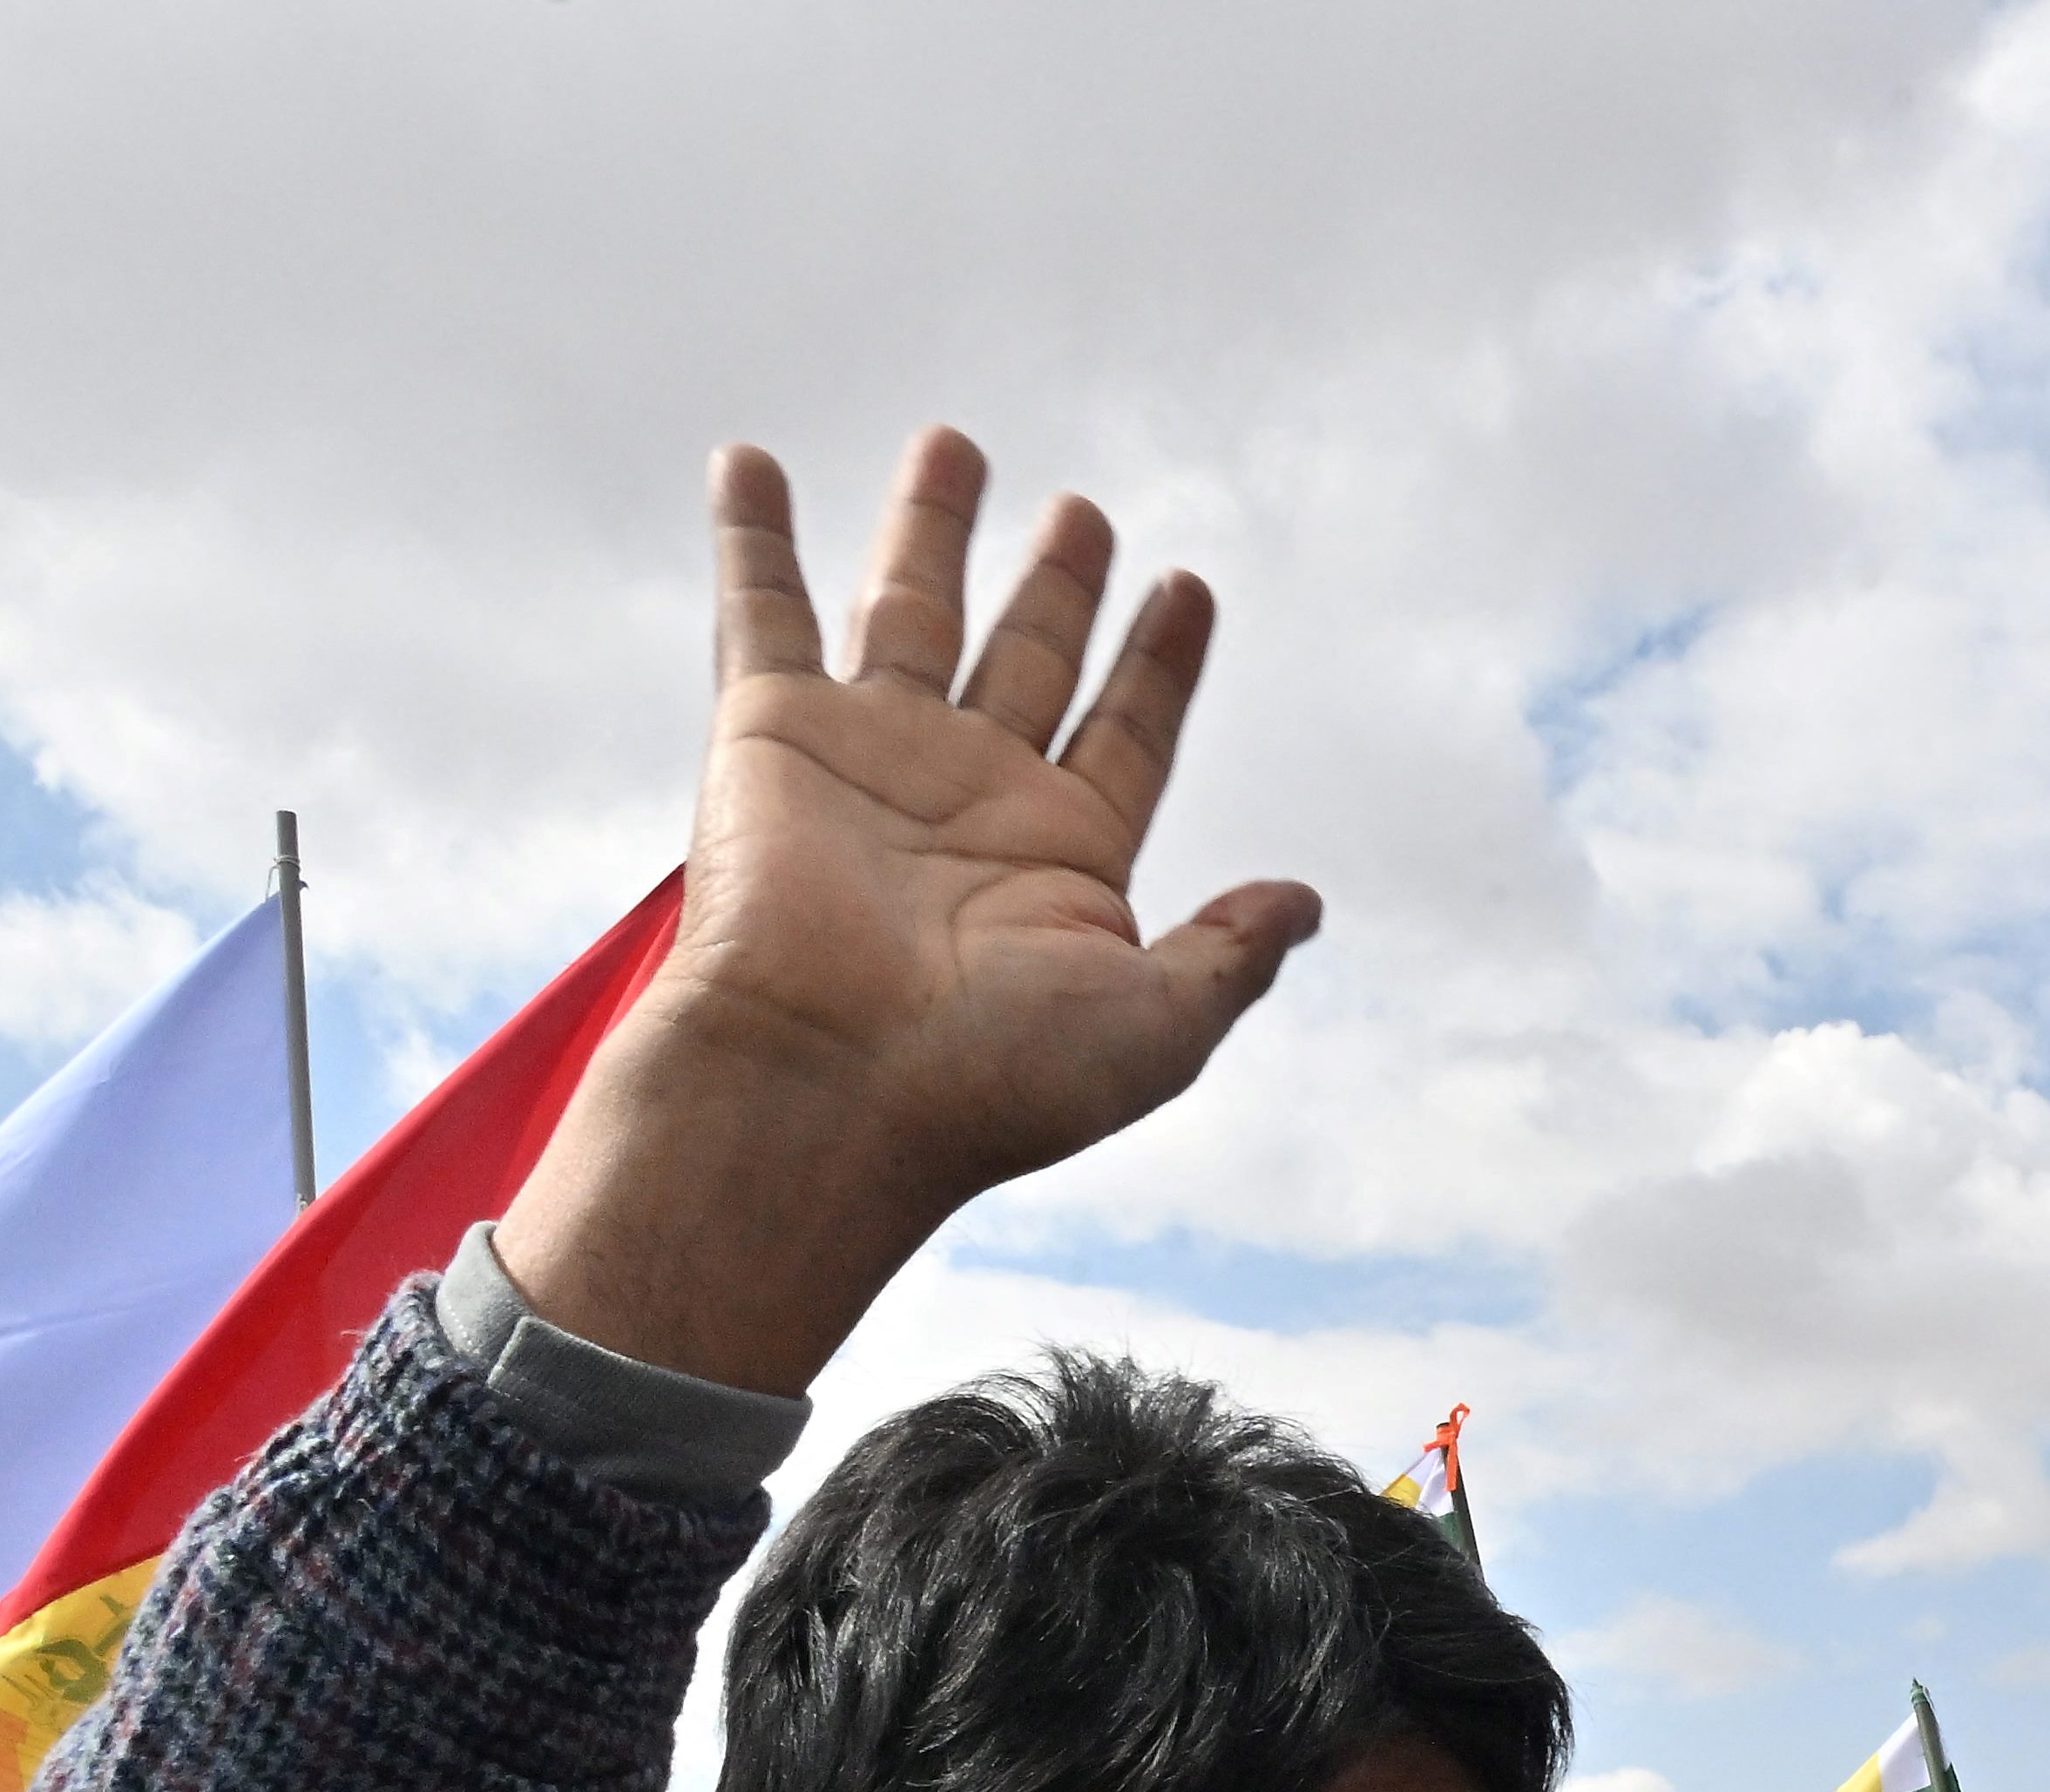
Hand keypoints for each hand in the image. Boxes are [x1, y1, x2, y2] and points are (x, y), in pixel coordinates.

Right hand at [495, 428, 1322, 1395]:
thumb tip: (1302, 904)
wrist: (823, 1091)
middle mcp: (968, 802)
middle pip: (1030, 658)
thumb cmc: (985, 1085)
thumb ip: (1229, 957)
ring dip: (930, 528)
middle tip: (1084, 513)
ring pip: (912, 612)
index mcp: (1061, 863)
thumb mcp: (1153, 1030)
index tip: (1189, 588)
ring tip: (954, 443)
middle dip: (1059, 585)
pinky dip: (753, 536)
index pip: (1127, 735)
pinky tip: (746, 462)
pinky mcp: (770, 736)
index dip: (1160, 666)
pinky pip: (763, 610)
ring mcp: (868, 762)